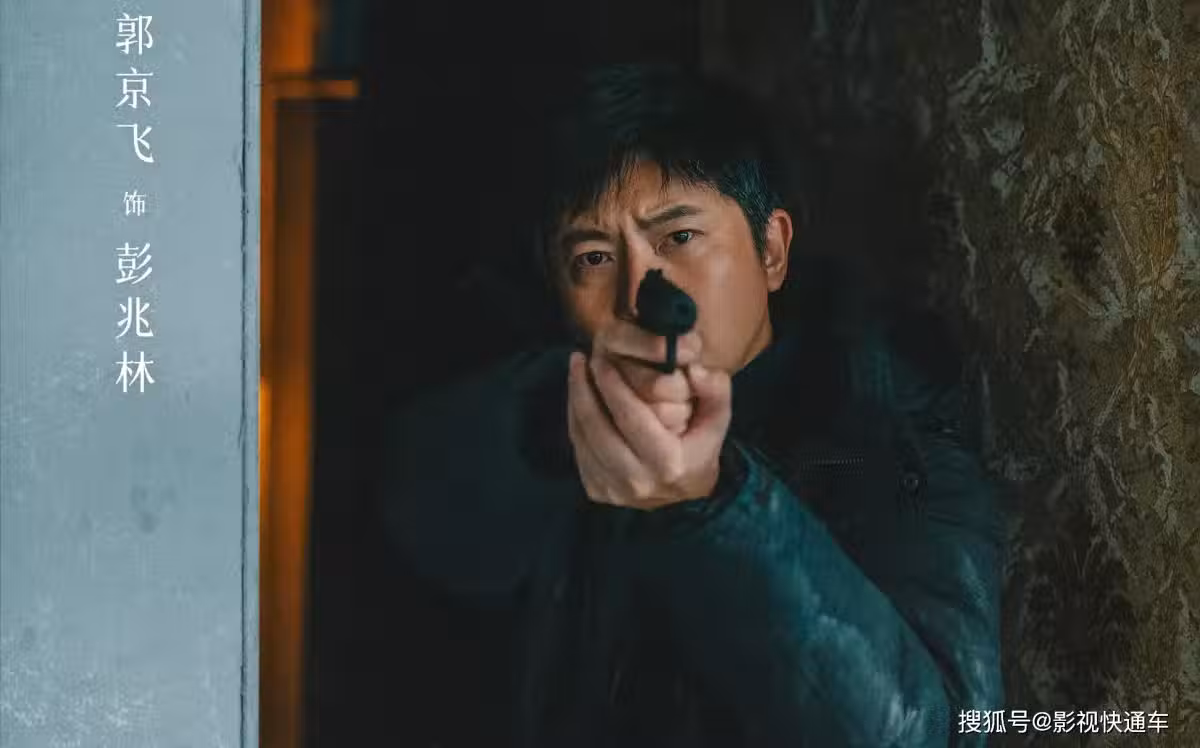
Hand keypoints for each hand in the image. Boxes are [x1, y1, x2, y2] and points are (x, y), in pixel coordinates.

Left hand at [566, 322, 732, 509]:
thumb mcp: (717, 419)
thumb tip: (695, 369)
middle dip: (584, 389)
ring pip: (582, 438)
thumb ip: (715, 389)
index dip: (612, 385)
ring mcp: (613, 490)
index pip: (631, 418)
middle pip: (598, 428)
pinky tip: (578, 397)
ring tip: (576, 371)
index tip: (601, 359)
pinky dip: (575, 420)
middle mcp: (637, 481)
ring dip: (575, 401)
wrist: (685, 498)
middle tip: (579, 359)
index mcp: (667, 464)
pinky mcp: (597, 491)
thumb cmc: (700, 450)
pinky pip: (578, 450)